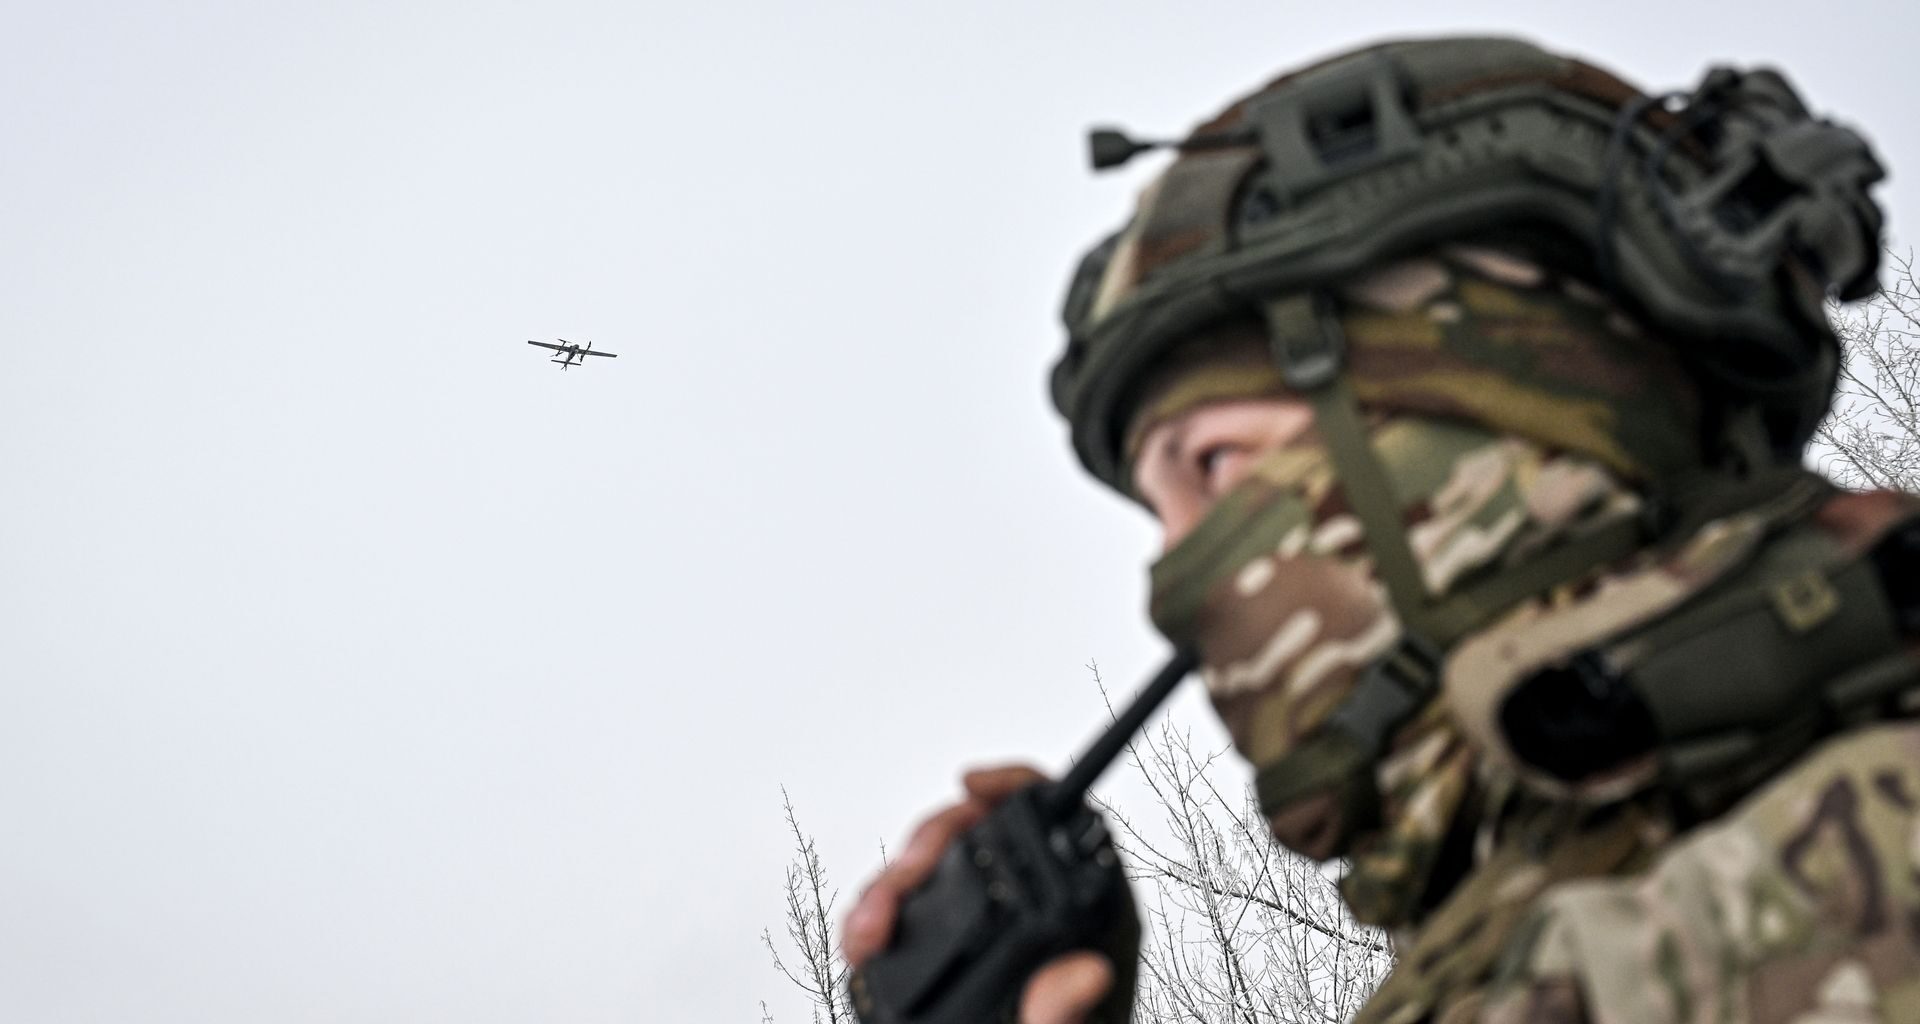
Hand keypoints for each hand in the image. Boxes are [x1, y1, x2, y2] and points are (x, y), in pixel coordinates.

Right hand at [841, 764, 1116, 1023]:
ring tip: (869, 930)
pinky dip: (884, 912)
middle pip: (989, 834)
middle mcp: (1047, 923)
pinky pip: (920, 907)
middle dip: (929, 844)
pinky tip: (869, 939)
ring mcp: (999, 936)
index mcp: (1091, 932)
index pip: (1067, 828)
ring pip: (944, 868)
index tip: (970, 786)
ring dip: (895, 883)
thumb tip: (1085, 971)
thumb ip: (1061, 1023)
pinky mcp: (958, 955)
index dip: (1018, 789)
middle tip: (900, 883)